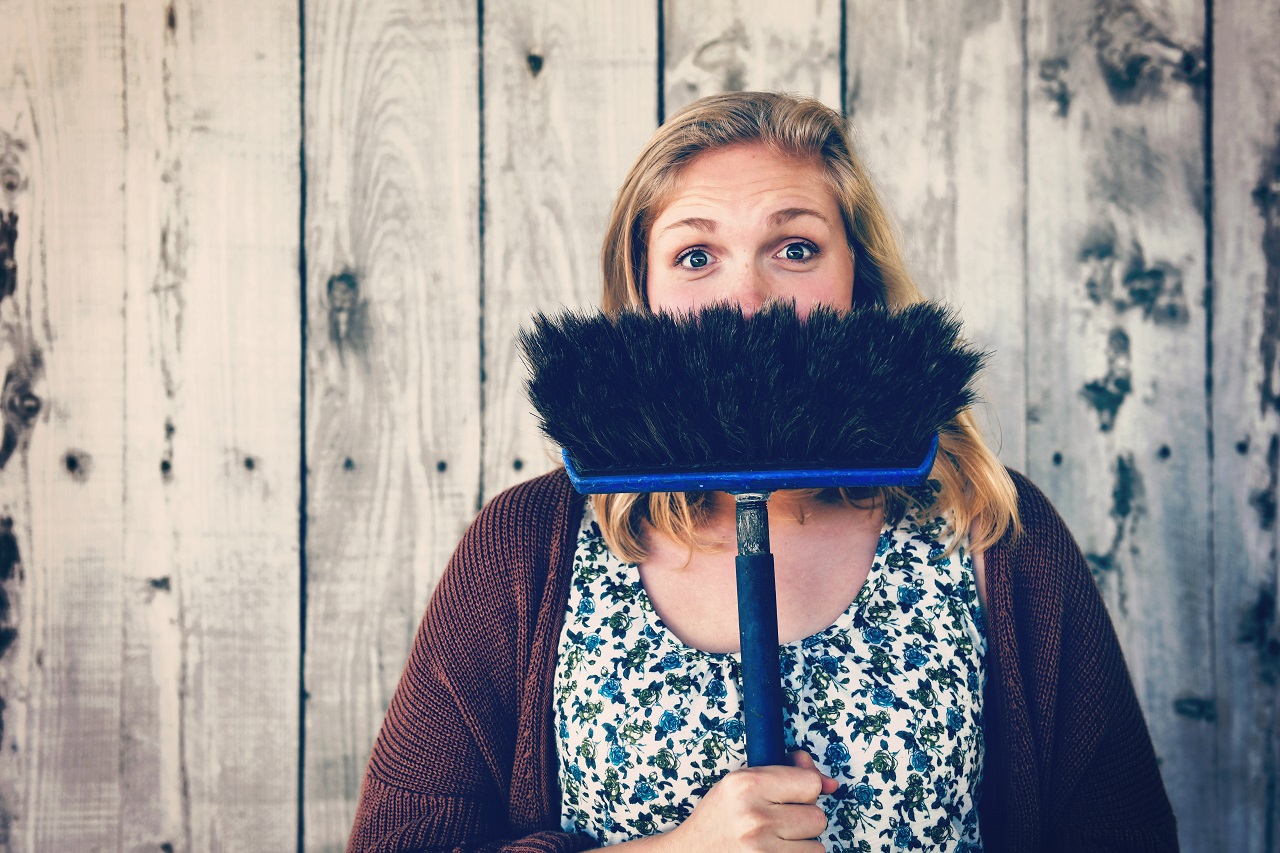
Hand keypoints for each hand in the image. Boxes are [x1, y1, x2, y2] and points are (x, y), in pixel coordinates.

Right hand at [665, 750, 837, 850]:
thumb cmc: (720, 817)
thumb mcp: (743, 782)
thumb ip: (787, 772)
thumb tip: (831, 783)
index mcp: (747, 785)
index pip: (811, 784)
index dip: (804, 789)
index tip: (790, 795)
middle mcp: (754, 818)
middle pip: (818, 817)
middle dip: (803, 817)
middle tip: (778, 819)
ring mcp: (761, 850)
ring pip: (817, 844)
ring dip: (801, 842)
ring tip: (774, 838)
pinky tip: (775, 851)